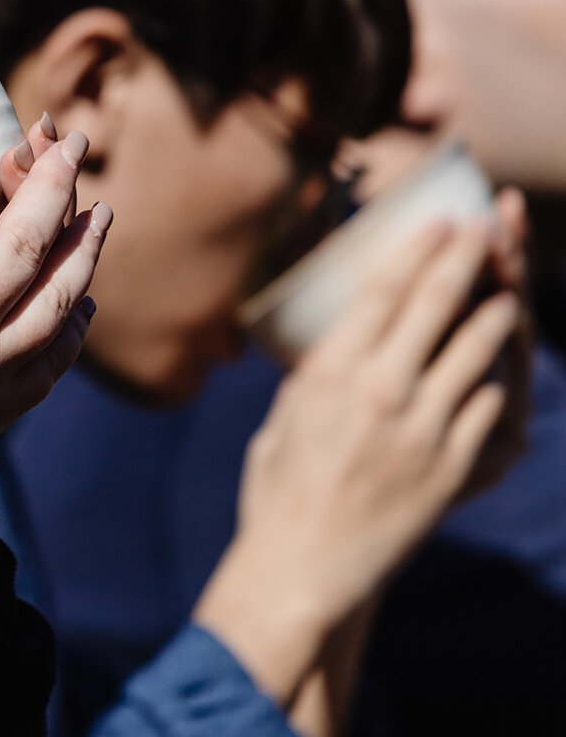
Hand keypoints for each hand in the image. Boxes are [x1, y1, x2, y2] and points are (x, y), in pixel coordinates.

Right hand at [195, 208, 527, 706]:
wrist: (305, 565)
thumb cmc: (279, 491)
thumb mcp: (284, 417)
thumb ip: (318, 376)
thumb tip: (343, 343)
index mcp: (327, 372)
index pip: (380, 291)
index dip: (414, 248)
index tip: (437, 219)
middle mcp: (378, 390)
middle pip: (433, 304)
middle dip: (465, 257)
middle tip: (486, 226)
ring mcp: (422, 427)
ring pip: (475, 350)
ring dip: (495, 314)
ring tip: (506, 294)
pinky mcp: (452, 465)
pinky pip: (486, 407)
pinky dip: (492, 383)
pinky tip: (495, 370)